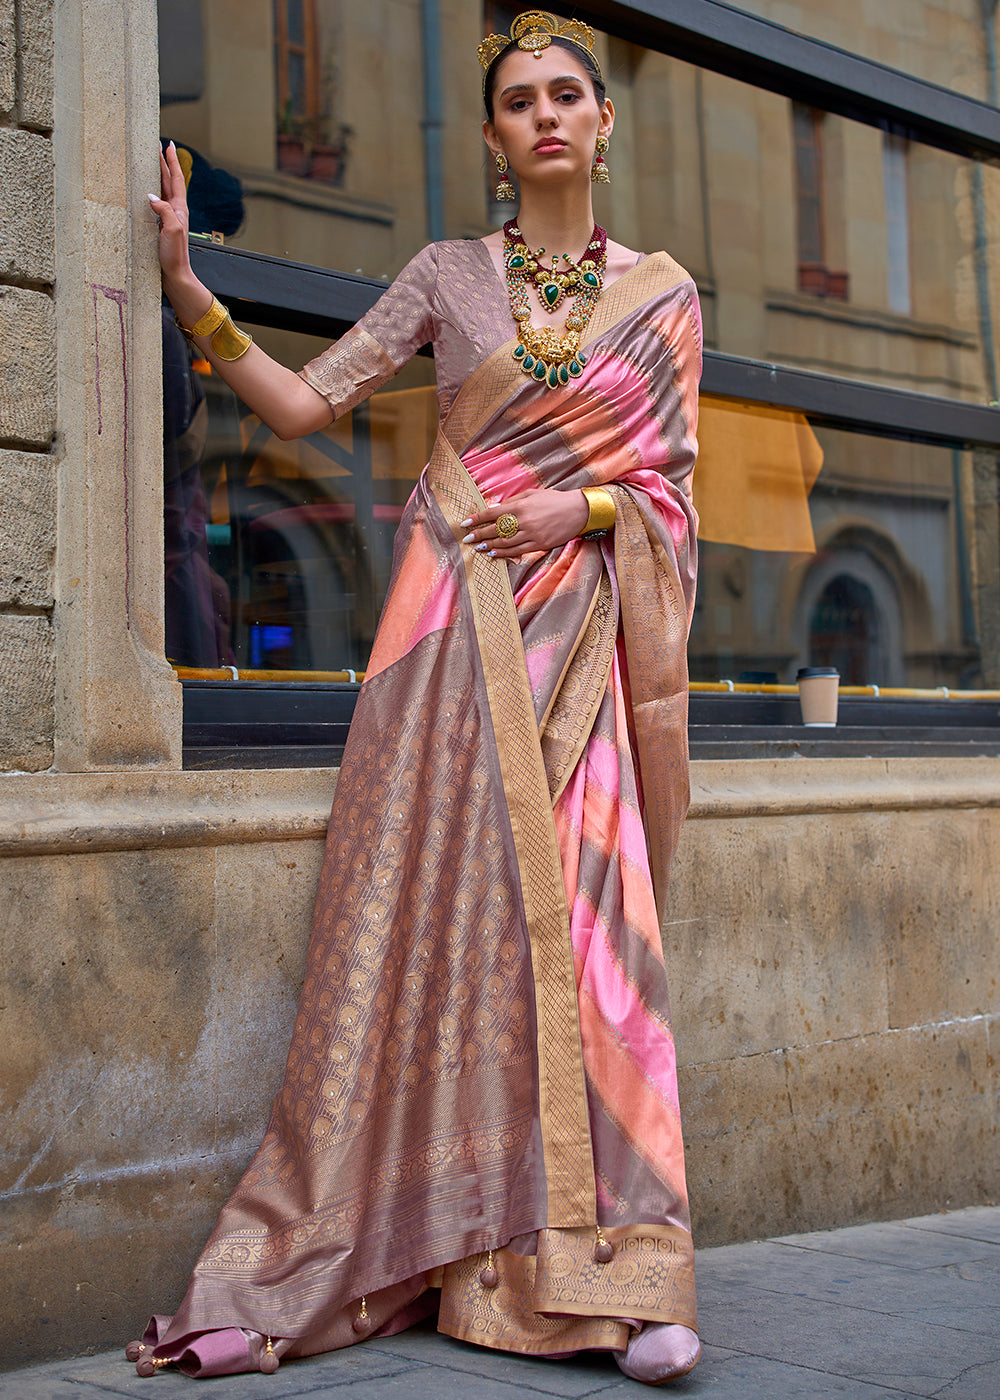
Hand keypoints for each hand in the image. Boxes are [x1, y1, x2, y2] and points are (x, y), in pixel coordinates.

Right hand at [148, 142, 192, 284]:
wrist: (175, 275)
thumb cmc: (175, 255)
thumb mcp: (172, 230)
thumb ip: (163, 210)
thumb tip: (151, 195)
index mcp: (179, 208)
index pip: (176, 178)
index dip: (172, 161)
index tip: (169, 145)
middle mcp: (174, 211)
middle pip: (169, 181)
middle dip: (164, 163)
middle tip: (158, 148)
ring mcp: (167, 218)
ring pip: (162, 191)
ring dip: (158, 176)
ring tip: (151, 163)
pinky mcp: (160, 226)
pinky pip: (155, 203)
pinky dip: (150, 192)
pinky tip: (145, 192)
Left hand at [461, 487, 589, 558]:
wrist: (578, 511)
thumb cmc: (554, 499)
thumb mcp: (532, 494)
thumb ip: (513, 502)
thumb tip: (494, 508)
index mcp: (521, 506)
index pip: (492, 513)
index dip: (477, 519)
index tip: (465, 523)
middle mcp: (524, 521)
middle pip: (496, 530)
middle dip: (479, 534)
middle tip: (466, 538)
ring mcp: (532, 535)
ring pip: (505, 543)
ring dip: (489, 545)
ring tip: (478, 546)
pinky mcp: (539, 545)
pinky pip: (517, 551)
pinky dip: (503, 553)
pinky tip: (494, 553)